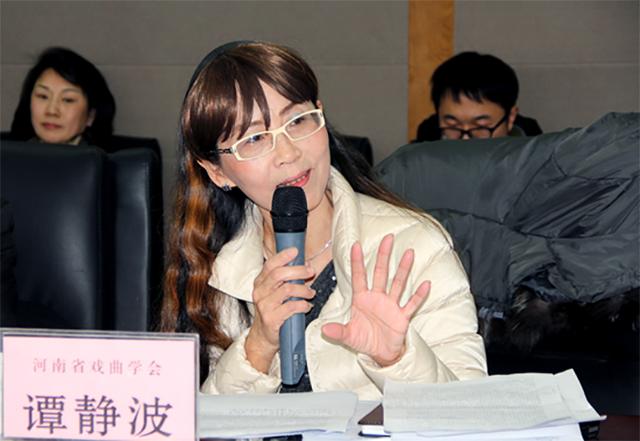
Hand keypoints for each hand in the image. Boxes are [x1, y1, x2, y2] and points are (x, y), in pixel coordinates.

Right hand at [245, 247, 315, 372]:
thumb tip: (306, 265)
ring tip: (310, 293)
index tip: (295, 251)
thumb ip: (286, 279)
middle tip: (310, 271)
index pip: (270, 265)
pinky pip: (291, 306)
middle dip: (298, 270)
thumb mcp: (275, 292)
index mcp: (260, 283)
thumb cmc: (273, 311)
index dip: (283, 256)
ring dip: (303, 289)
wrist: (264, 337)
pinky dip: (303, 304)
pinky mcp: (271, 318)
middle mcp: (260, 292)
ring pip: (287, 289)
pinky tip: (306, 306)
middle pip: (279, 274)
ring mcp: (264, 306)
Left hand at [321, 234, 429, 366]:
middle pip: (380, 273)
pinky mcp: (402, 317)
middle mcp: (377, 298)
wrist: (380, 354)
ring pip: (398, 283)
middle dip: (383, 256)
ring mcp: (391, 306)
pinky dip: (418, 295)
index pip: (359, 277)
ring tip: (408, 253)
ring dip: (403, 269)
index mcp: (362, 299)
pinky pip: (411, 304)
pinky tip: (425, 284)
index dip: (357, 262)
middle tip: (388, 238)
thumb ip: (338, 332)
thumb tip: (324, 329)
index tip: (356, 245)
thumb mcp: (349, 336)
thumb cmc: (364, 340)